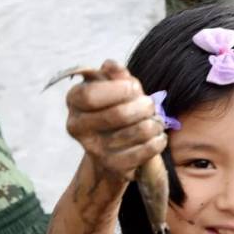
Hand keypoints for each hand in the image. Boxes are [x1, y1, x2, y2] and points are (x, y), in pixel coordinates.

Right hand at [65, 59, 166, 182]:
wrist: (113, 148)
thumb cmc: (114, 109)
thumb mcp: (114, 87)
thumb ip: (116, 75)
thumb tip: (113, 66)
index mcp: (73, 101)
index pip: (91, 96)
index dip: (118, 90)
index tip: (134, 87)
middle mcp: (77, 127)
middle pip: (117, 115)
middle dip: (143, 107)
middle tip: (151, 105)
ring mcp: (94, 150)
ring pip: (136, 132)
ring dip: (154, 124)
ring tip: (157, 121)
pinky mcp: (112, 167)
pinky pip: (143, 152)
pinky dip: (157, 142)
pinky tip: (159, 137)